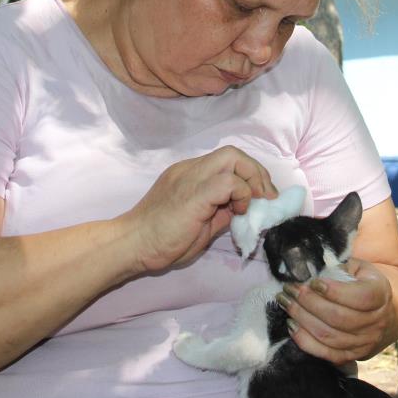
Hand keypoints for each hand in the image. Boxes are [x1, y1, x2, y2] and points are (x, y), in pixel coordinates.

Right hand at [125, 145, 276, 271]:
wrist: (132, 245)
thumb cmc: (160, 241)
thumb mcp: (199, 224)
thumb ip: (219, 212)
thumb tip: (244, 210)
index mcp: (190, 175)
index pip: (228, 161)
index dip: (250, 176)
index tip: (260, 201)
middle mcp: (191, 169)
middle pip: (233, 152)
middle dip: (257, 173)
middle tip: (266, 199)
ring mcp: (191, 178)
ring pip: (233, 157)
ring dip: (253, 179)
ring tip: (256, 205)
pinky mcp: (195, 193)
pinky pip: (229, 181)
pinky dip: (243, 193)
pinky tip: (240, 211)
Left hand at [277, 258, 396, 364]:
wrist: (384, 314)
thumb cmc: (363, 284)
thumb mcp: (358, 268)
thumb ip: (339, 266)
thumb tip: (309, 269)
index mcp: (380, 294)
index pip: (360, 297)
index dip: (334, 291)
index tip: (313, 282)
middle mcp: (377, 322)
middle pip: (339, 318)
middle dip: (309, 303)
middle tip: (289, 290)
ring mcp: (365, 342)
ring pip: (329, 336)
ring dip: (302, 319)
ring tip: (286, 303)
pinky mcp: (352, 356)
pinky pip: (326, 354)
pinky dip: (305, 340)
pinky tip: (292, 325)